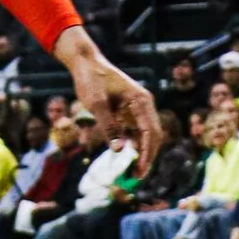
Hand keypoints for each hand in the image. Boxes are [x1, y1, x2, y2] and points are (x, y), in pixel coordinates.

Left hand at [59, 26, 159, 167]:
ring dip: (142, 152)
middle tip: (135, 176)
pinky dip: (134, 144)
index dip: (147, 154)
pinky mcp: (129, 110)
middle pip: (153, 135)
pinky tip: (127, 157)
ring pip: (146, 135)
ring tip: (131, 171)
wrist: (85, 62)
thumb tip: (118, 150)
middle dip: (147, 156)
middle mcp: (144, 104)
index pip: (150, 132)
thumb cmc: (90, 79)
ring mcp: (138, 107)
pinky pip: (136, 131)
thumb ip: (108, 126)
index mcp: (141, 101)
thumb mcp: (96, 103)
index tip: (139, 171)